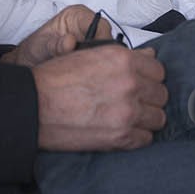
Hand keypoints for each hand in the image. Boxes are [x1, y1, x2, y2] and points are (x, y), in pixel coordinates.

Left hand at [1, 4, 100, 67]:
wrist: (28, 63)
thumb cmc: (34, 49)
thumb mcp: (41, 46)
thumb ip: (55, 44)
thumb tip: (69, 42)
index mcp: (75, 15)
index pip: (99, 24)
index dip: (102, 39)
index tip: (99, 53)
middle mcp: (85, 26)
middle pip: (107, 38)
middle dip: (102, 53)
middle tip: (94, 67)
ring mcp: (89, 40)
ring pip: (106, 51)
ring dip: (100, 62)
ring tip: (88, 73)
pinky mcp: (90, 54)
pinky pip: (100, 61)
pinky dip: (96, 68)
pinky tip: (88, 76)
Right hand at [33, 45, 166, 151]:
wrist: (33, 106)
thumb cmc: (55, 80)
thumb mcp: (89, 55)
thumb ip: (123, 57)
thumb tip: (150, 56)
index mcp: (122, 59)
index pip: (158, 70)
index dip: (149, 77)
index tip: (140, 83)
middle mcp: (130, 83)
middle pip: (161, 94)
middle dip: (149, 98)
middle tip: (133, 102)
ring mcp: (128, 112)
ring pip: (158, 118)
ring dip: (146, 118)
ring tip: (127, 118)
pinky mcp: (121, 137)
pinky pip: (146, 138)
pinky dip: (137, 136)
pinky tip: (122, 131)